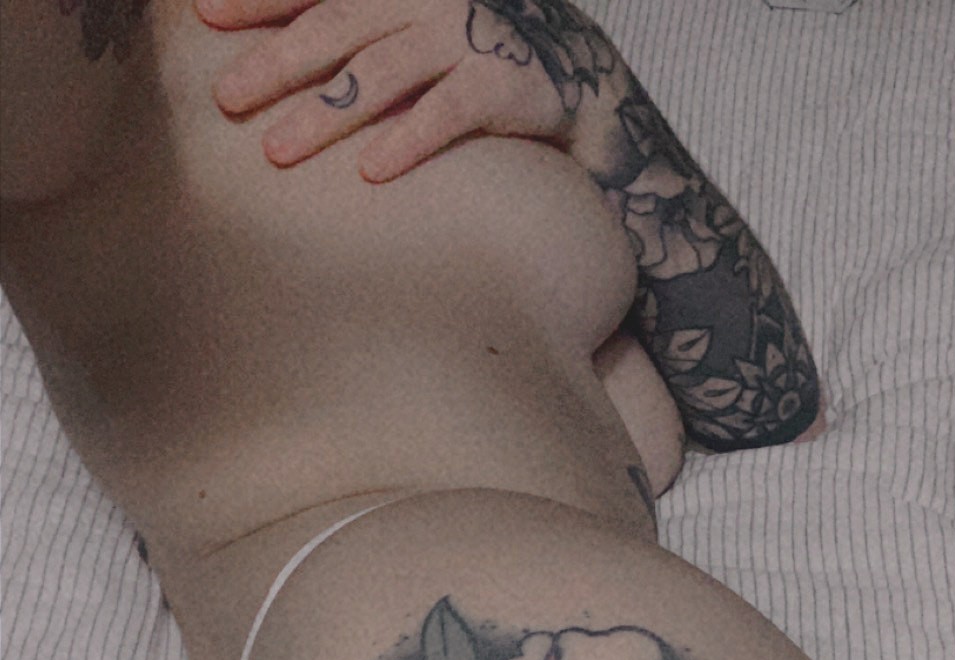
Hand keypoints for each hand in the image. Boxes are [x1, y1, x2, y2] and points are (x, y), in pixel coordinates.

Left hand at [196, 0, 608, 180]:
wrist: (571, 77)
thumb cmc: (470, 54)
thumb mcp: (408, 26)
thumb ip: (353, 27)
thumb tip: (275, 48)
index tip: (205, 14)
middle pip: (336, 26)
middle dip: (275, 62)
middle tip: (225, 99)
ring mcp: (466, 37)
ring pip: (381, 73)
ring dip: (324, 113)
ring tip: (276, 150)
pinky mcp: (504, 82)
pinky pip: (448, 112)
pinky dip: (408, 139)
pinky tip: (370, 170)